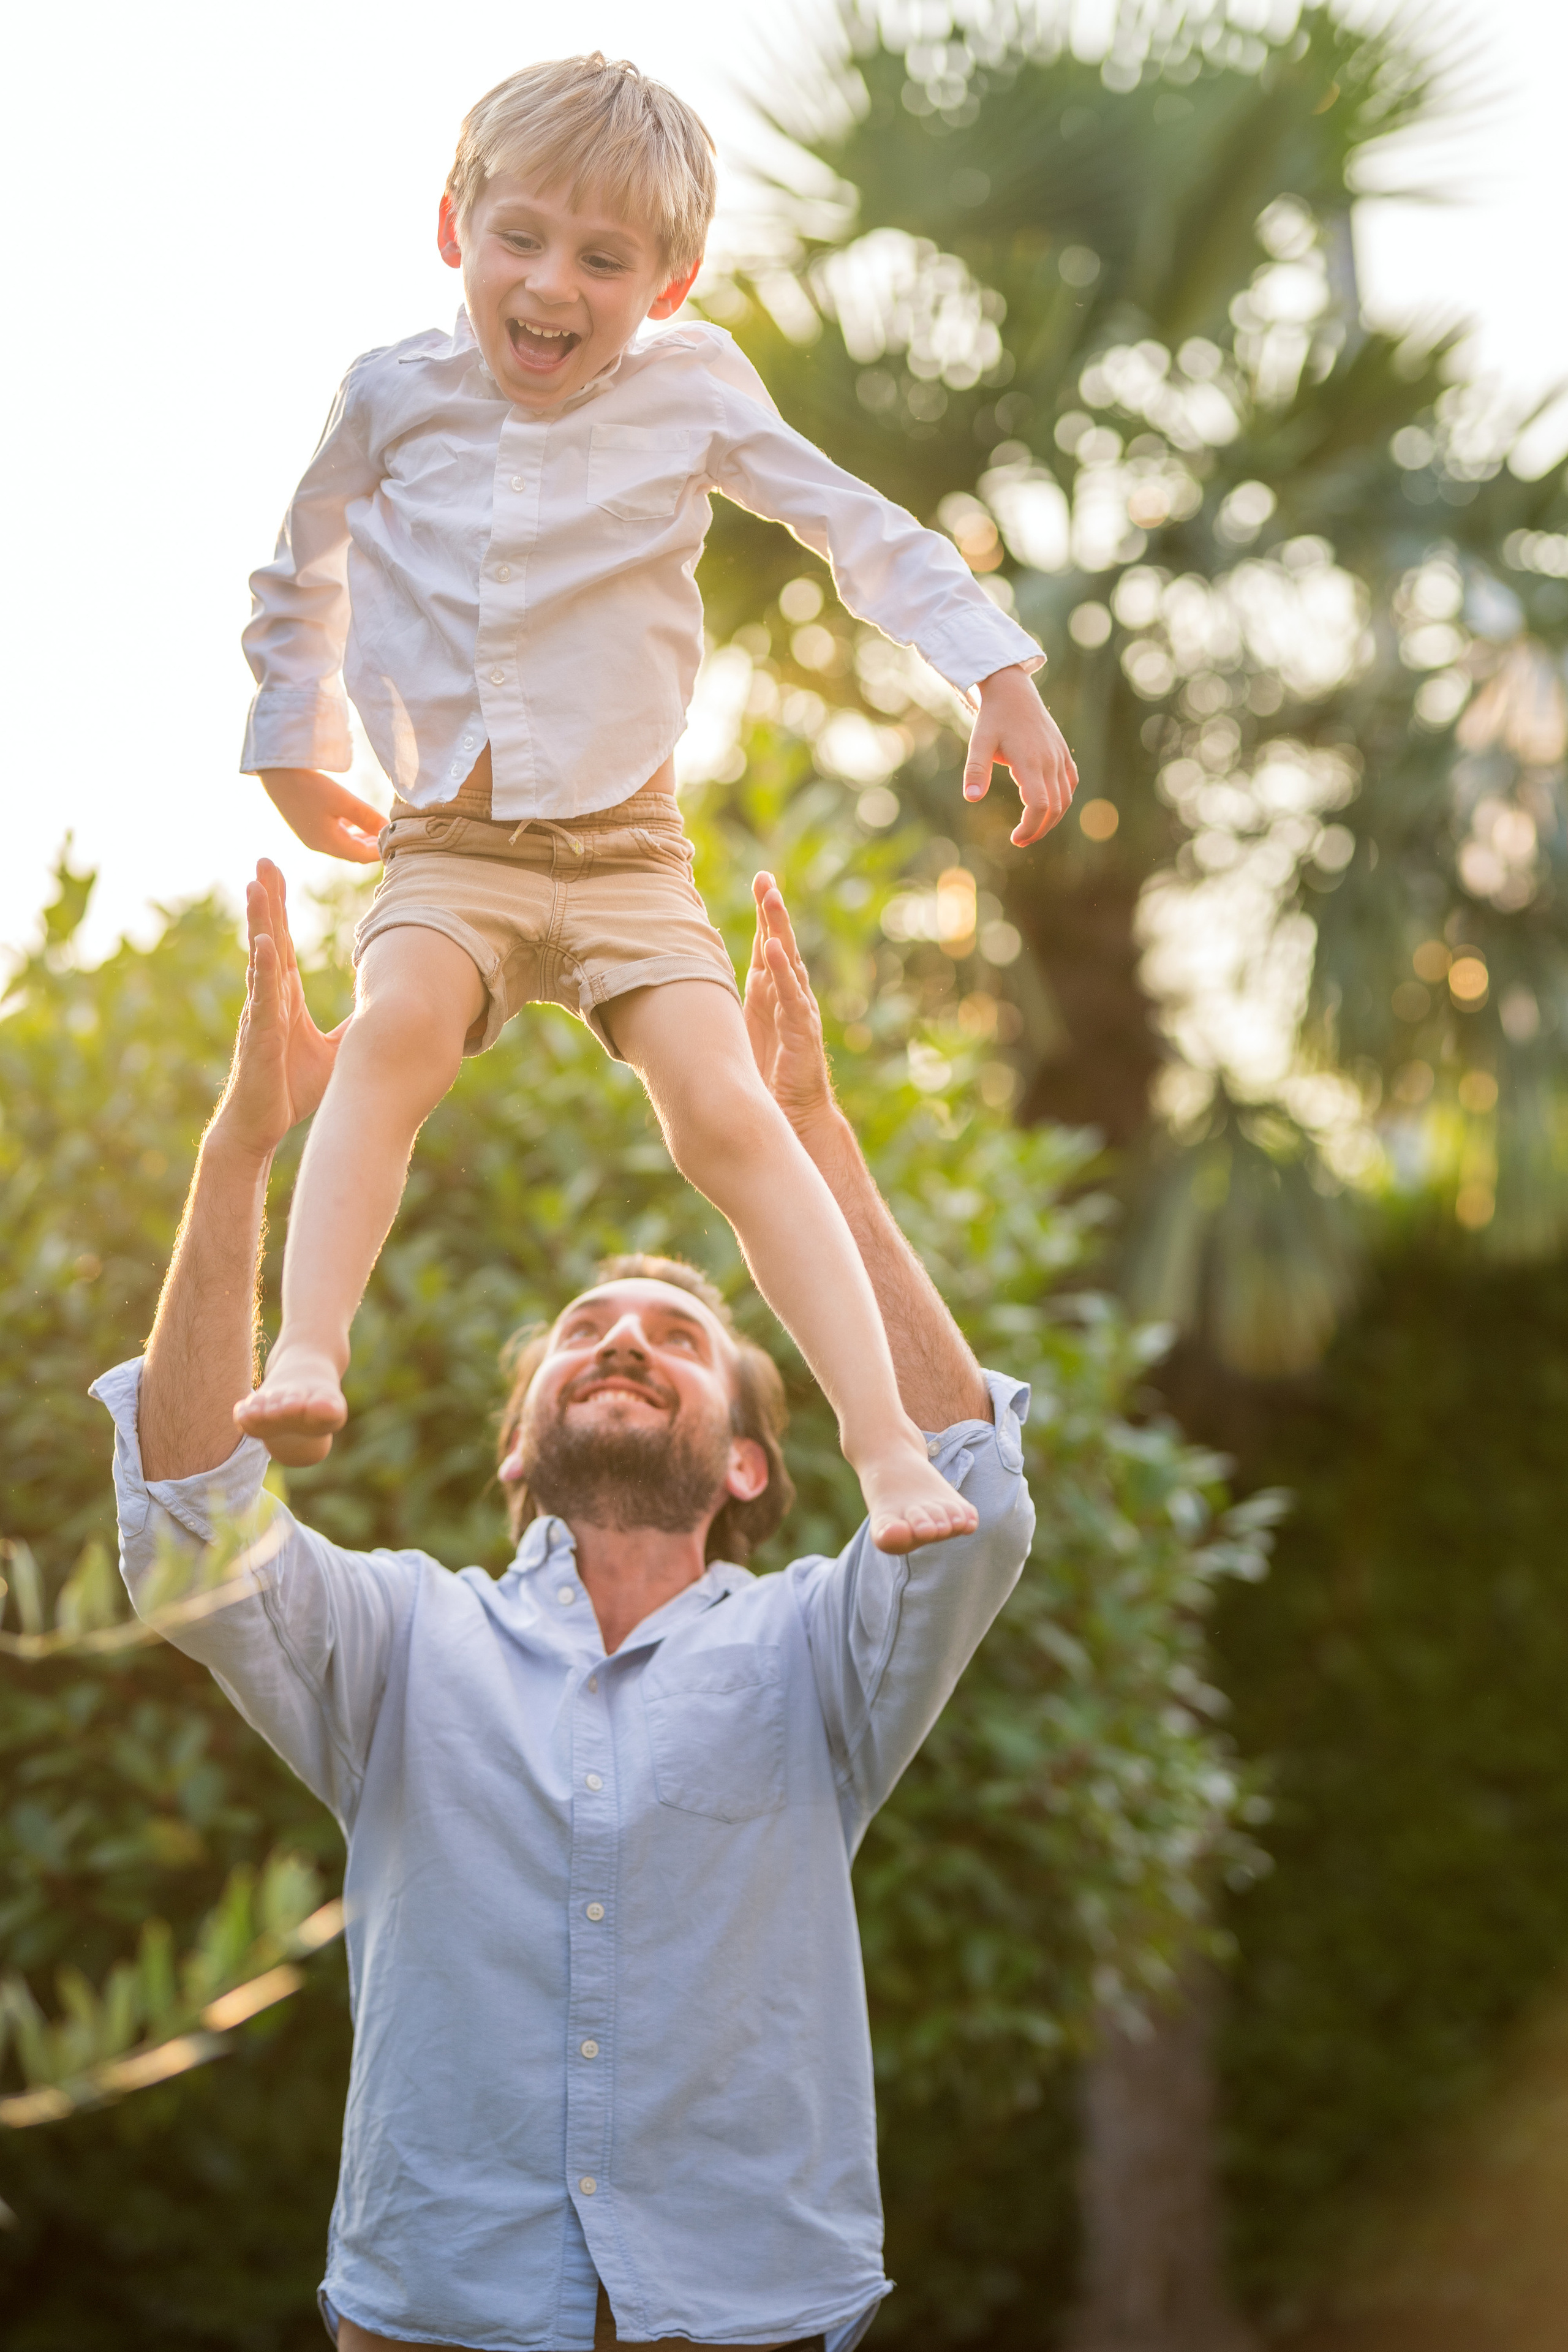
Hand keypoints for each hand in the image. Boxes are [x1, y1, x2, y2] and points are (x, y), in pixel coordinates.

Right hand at [213, 861, 347, 1161]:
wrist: (263, 1125)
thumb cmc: (292, 1089)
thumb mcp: (336, 1051)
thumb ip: (354, 1026)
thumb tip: (384, 1009)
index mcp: (284, 998)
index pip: (282, 943)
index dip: (279, 908)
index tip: (276, 873)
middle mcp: (269, 999)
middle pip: (268, 938)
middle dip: (266, 900)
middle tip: (263, 860)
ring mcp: (262, 1014)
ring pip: (260, 959)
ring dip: (258, 922)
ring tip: (255, 885)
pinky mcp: (260, 1036)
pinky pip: (260, 997)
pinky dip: (262, 969)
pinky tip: (263, 943)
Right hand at [259, 767, 385, 863]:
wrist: (276, 773)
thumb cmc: (310, 786)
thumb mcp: (344, 801)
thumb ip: (367, 817)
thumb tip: (388, 829)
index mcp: (328, 843)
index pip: (363, 856)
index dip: (381, 851)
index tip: (398, 842)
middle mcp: (319, 844)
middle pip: (353, 853)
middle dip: (373, 846)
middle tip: (392, 837)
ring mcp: (312, 836)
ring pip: (344, 844)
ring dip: (361, 839)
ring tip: (378, 829)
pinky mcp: (307, 826)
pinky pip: (334, 835)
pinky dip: (349, 831)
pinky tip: (356, 821)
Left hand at [743, 874, 835, 1136]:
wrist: (791, 1118)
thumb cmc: (764, 1079)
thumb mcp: (737, 1036)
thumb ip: (723, 1010)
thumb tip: (685, 989)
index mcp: (771, 997)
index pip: (769, 947)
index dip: (765, 916)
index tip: (760, 882)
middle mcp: (788, 999)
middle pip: (781, 946)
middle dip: (773, 911)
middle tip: (765, 878)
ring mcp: (798, 1013)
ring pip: (790, 963)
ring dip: (780, 930)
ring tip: (771, 899)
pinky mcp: (802, 1033)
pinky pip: (793, 997)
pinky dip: (785, 972)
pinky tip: (775, 949)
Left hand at [964, 666, 1077, 847]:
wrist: (1013, 691)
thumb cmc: (993, 718)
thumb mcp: (979, 743)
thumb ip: (975, 771)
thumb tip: (971, 799)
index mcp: (1030, 762)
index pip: (1039, 805)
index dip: (1030, 828)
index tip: (1015, 839)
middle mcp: (1050, 761)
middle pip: (1055, 808)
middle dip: (1039, 830)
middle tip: (1020, 841)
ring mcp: (1059, 757)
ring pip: (1065, 798)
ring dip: (1052, 819)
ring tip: (1033, 829)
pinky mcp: (1063, 752)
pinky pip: (1071, 782)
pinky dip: (1063, 800)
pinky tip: (1049, 808)